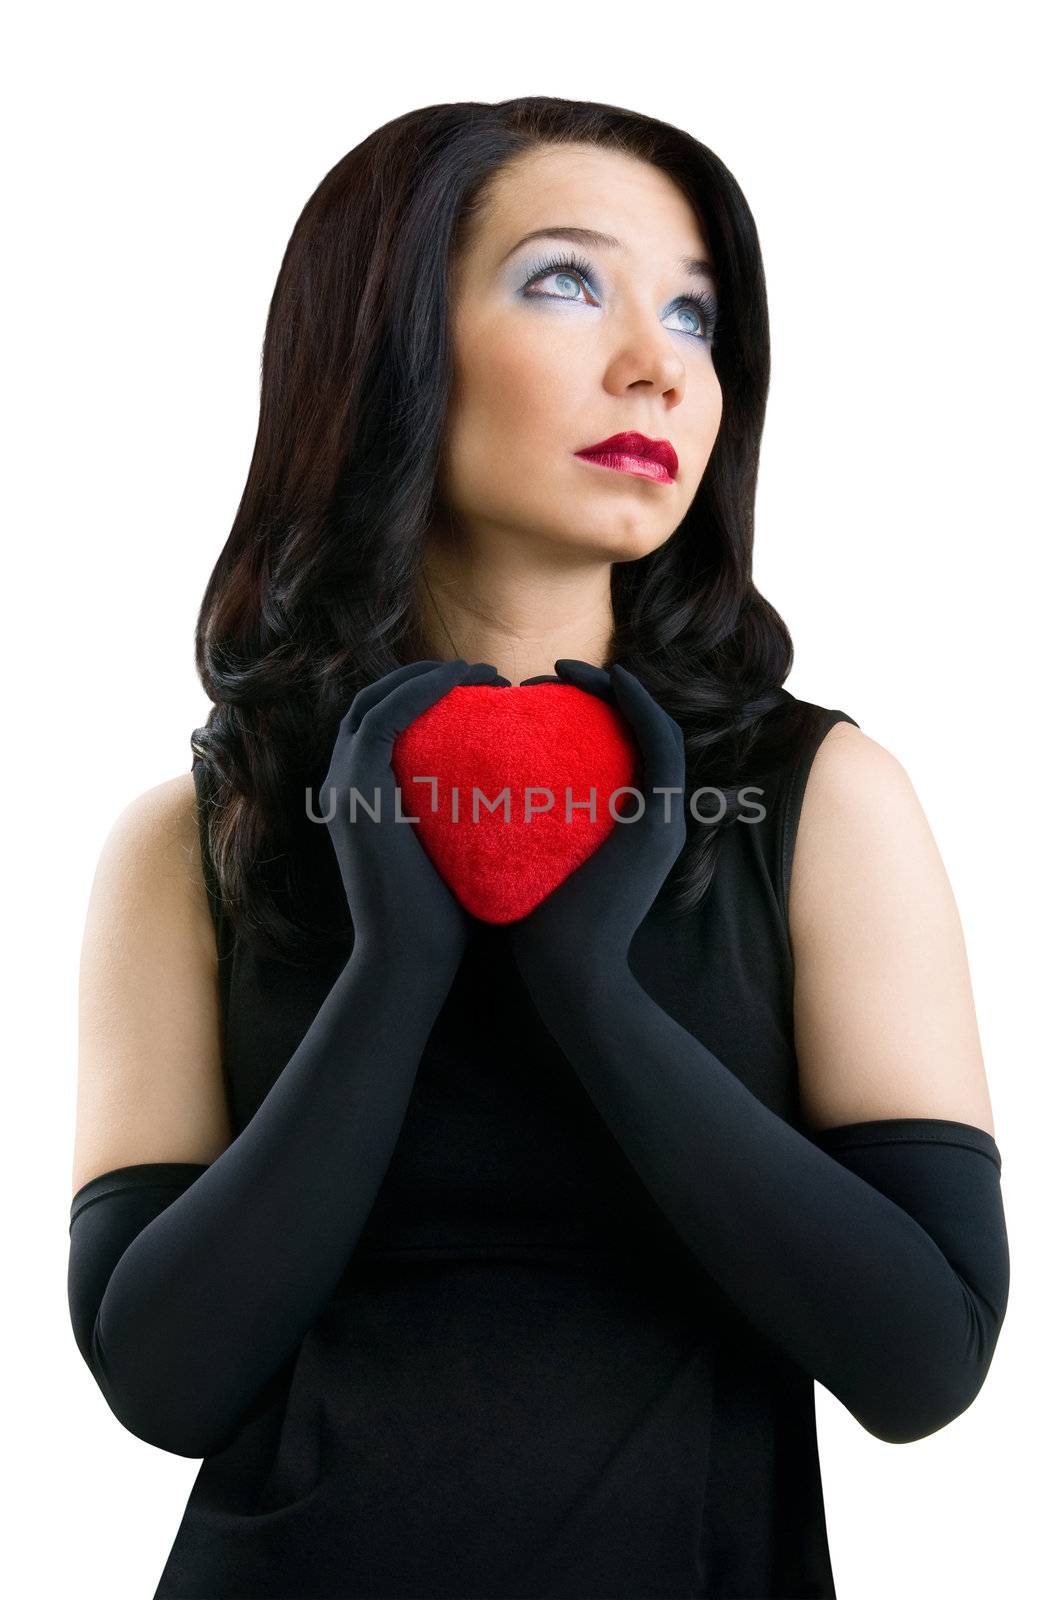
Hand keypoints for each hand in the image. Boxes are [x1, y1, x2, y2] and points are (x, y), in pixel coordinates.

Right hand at [319, 658, 504, 974]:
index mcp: (362, 800)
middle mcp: (343, 786)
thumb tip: (513, 798)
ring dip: (427, 677)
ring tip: (480, 673)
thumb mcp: (454, 853)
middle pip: (374, 703)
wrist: (410, 958)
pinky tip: (462, 682)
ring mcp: (343, 787)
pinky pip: (384, 719)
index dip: (426, 699)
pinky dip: (419, 691)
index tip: (483, 695)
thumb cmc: (443, 920)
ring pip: (375, 701)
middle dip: (426, 678)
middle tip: (483, 674)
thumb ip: (464, 819)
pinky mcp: (355, 791)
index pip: (384, 727)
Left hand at [507, 659, 686, 987]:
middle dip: (595, 689)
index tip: (525, 694)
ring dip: (616, 688)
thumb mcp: (521, 857)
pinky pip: (662, 745)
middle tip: (544, 675)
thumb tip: (465, 789)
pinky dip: (640, 707)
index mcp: (618, 822)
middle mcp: (651, 815)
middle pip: (636, 728)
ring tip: (565, 671)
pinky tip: (607, 683)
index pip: (609, 745)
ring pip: (656, 727)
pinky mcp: (665, 822)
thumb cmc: (534, 924)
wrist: (568, 973)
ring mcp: (664, 818)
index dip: (576, 708)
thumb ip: (512, 822)